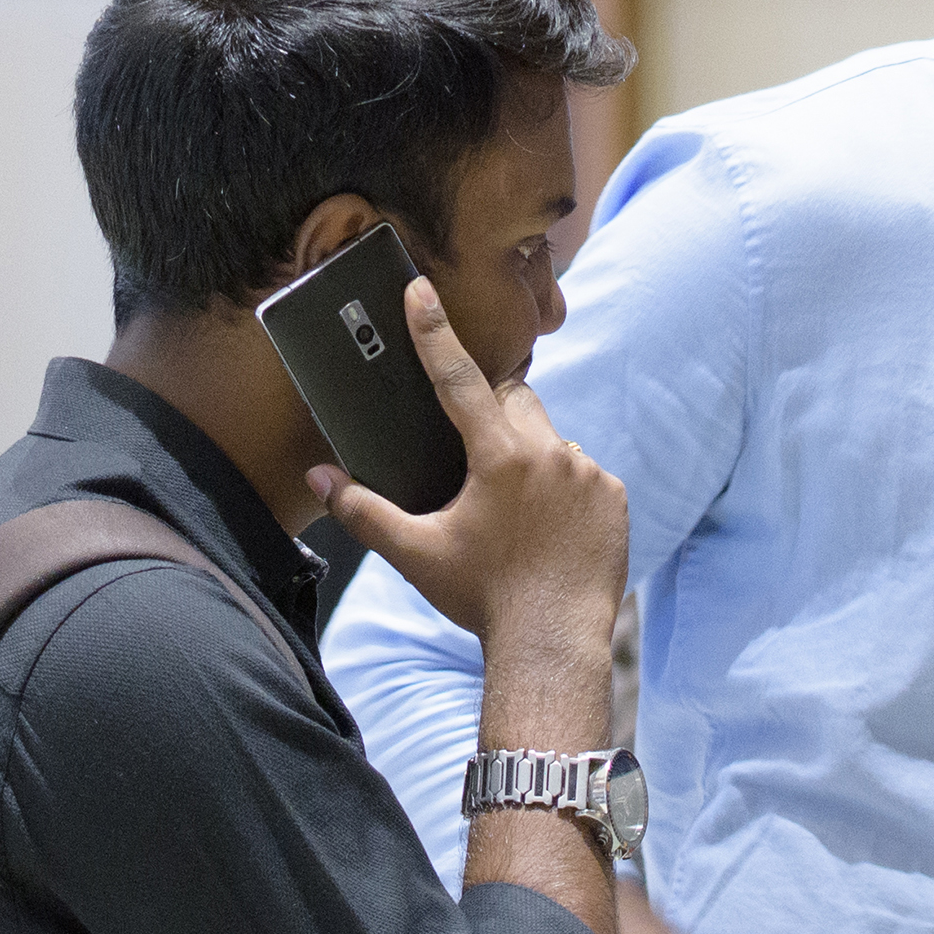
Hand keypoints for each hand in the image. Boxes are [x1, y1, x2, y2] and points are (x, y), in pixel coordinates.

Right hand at [318, 274, 624, 659]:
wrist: (554, 645)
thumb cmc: (482, 598)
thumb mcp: (415, 555)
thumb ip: (363, 512)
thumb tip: (318, 478)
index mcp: (498, 457)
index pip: (458, 379)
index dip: (434, 332)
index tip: (420, 289)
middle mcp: (549, 454)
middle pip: (514, 403)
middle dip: (492, 415)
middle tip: (475, 461)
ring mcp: (589, 474)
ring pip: (550, 442)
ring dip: (530, 459)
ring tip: (514, 514)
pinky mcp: (614, 498)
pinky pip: (584, 475)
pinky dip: (564, 491)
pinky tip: (548, 531)